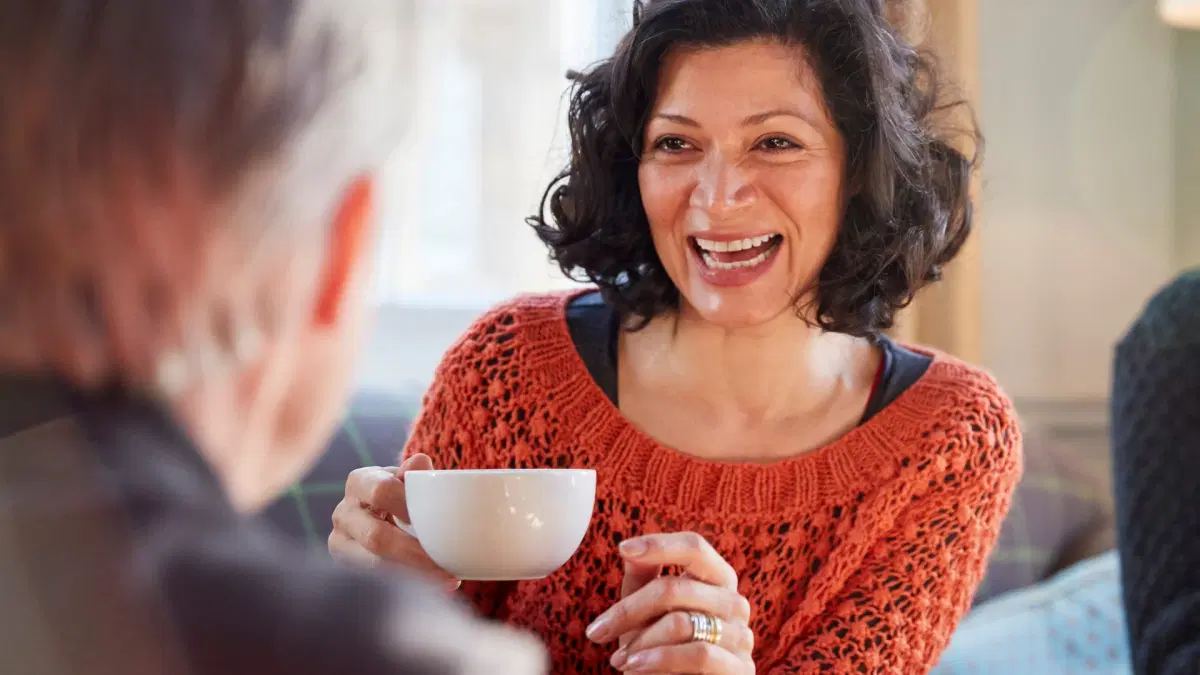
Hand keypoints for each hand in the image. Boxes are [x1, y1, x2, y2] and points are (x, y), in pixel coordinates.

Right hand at [328, 453, 459, 588]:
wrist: (380, 516)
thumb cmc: (400, 495)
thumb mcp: (407, 480)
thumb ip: (416, 474)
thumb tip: (420, 464)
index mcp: (359, 482)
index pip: (381, 491)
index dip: (408, 506)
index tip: (434, 521)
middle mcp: (343, 513)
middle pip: (376, 537)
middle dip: (414, 553)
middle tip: (446, 564)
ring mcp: (340, 543)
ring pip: (374, 565)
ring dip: (414, 575)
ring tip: (448, 579)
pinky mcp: (346, 568)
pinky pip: (376, 581)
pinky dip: (409, 585)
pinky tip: (436, 588)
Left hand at [585, 532, 754, 673]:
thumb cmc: (661, 647)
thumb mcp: (646, 610)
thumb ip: (643, 577)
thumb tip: (630, 549)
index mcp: (717, 579)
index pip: (694, 547)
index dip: (659, 545)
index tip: (623, 548)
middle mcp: (734, 602)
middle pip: (676, 588)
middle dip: (629, 610)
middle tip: (597, 631)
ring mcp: (741, 636)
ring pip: (681, 623)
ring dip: (641, 642)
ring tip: (620, 659)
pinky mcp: (740, 668)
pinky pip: (698, 654)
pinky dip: (660, 660)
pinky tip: (636, 668)